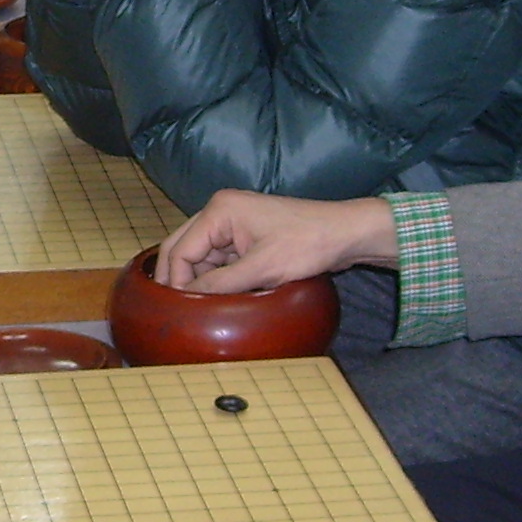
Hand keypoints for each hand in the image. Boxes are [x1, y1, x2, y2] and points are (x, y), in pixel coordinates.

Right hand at [158, 190, 396, 290]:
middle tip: (178, 310)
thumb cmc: (307, 244)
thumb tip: (188, 300)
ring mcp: (233, 223)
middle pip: (183, 248)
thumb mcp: (261, 269)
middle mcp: (220, 212)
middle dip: (180, 279)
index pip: (181, 250)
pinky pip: (219, 258)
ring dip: (200, 279)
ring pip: (200, 255)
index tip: (180, 311)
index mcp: (219, 210)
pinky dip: (217, 277)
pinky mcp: (245, 235)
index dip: (177, 282)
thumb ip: (220, 284)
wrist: (345, 234)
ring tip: (200, 307)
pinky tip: (219, 296)